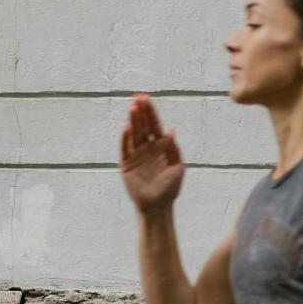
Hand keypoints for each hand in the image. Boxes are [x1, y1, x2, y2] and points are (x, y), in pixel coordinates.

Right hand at [120, 93, 183, 212]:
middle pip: (143, 126)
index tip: (146, 98)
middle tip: (138, 97)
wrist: (158, 206)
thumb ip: (174, 150)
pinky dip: (125, 138)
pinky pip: (124, 148)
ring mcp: (136, 156)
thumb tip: (171, 131)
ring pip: (134, 134)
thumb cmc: (171, 189)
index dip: (151, 112)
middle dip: (141, 112)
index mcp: (160, 148)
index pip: (154, 126)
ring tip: (133, 107)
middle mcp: (147, 149)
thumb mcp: (177, 168)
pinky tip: (127, 127)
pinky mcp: (126, 165)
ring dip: (133, 121)